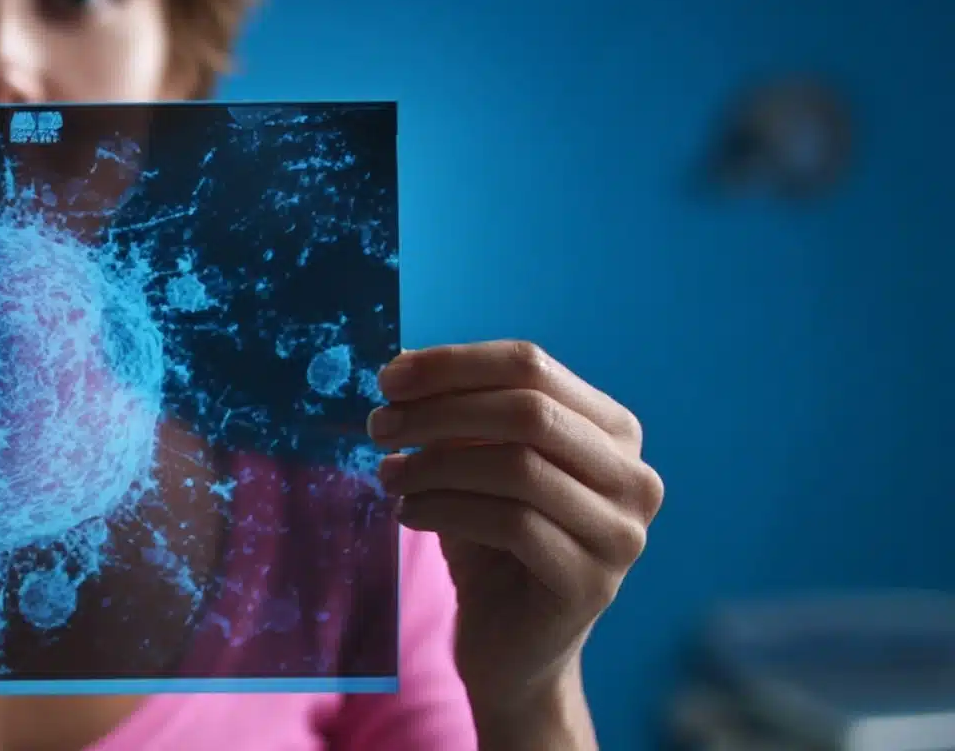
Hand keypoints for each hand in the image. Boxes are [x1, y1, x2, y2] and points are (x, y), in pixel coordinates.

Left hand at [369, 341, 662, 714]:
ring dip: (435, 464)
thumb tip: (402, 368)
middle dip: (440, 411)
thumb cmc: (490, 544)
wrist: (512, 650)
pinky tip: (409, 515)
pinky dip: (445, 510)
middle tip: (378, 425)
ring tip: (389, 475)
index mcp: (613, 431)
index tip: (388, 378)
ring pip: (518, 466)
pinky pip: (510, 524)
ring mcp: (622, 533)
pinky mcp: (592, 582)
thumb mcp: (475, 465)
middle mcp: (634, 477)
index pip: (532, 366)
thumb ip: (456, 415)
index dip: (453, 364)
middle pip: (528, 411)